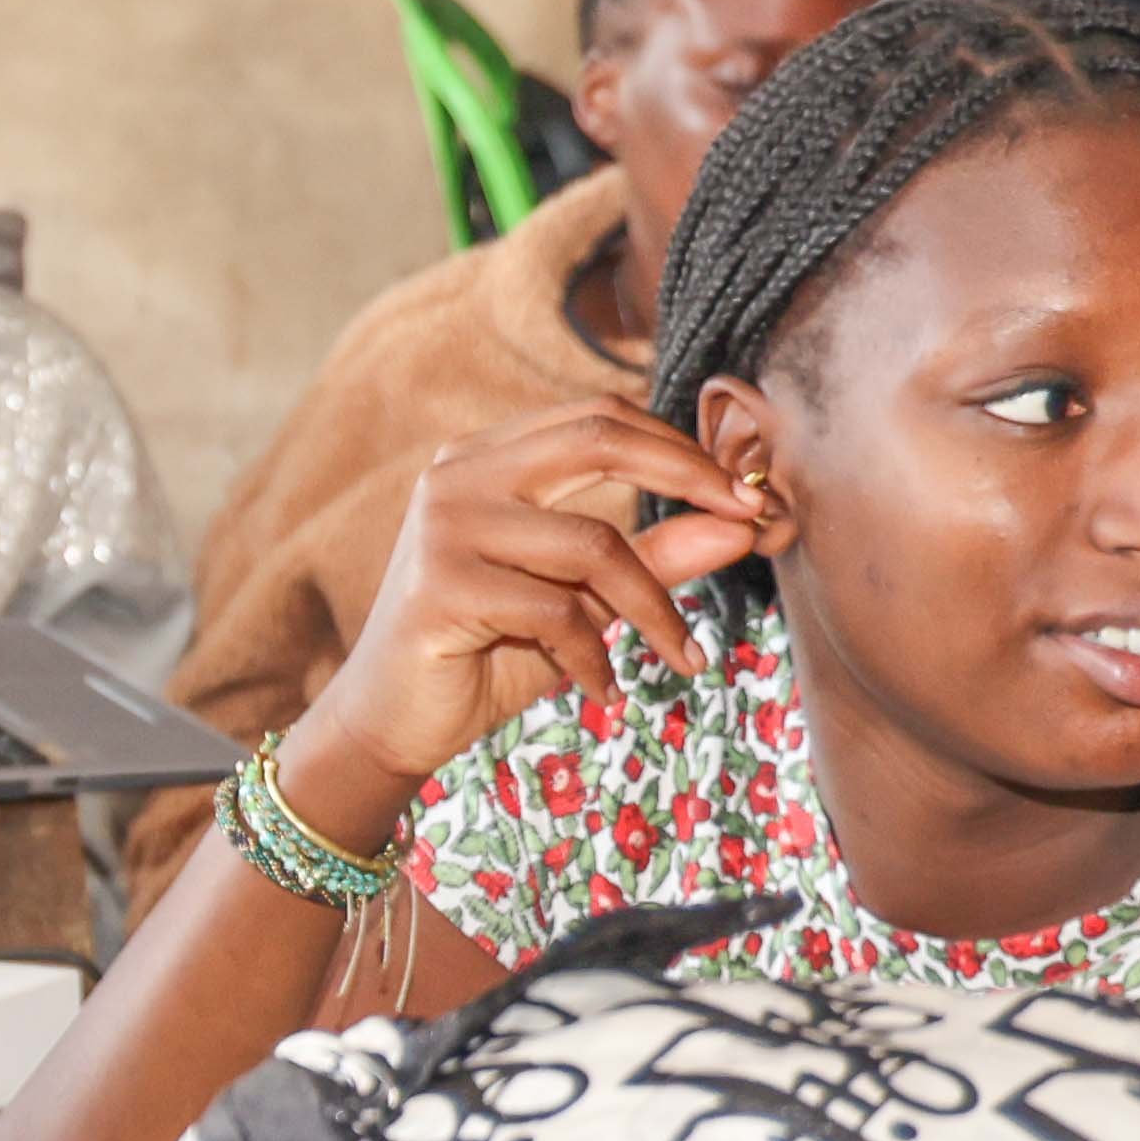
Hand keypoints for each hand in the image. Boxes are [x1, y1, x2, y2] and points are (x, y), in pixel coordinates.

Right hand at [273, 398, 767, 847]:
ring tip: (683, 658)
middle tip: (748, 528)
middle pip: (597, 439)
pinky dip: (597, 659)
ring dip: (654, 609)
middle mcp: (458, 476)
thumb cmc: (486, 653)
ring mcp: (444, 527)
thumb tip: (742, 527)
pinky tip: (605, 691)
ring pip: (592, 544)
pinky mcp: (440, 587)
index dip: (681, 448)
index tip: (744, 496)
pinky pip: (557, 612)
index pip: (599, 418)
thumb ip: (653, 559)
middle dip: (688, 478)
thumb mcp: (583, 601)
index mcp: (486, 458)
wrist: (391, 722)